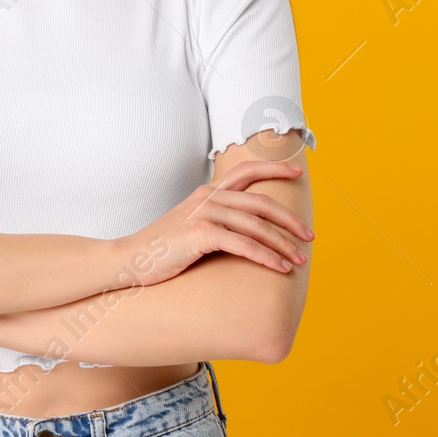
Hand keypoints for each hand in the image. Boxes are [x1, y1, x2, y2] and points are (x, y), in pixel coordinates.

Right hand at [123, 160, 312, 283]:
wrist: (128, 259)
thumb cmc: (161, 250)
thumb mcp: (189, 226)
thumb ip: (213, 221)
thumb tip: (241, 230)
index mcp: (207, 193)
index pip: (246, 172)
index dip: (274, 169)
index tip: (296, 172)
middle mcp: (208, 198)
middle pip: (261, 202)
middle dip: (290, 219)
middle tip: (309, 237)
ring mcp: (204, 214)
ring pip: (256, 225)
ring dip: (282, 244)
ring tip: (299, 260)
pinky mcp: (200, 234)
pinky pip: (243, 244)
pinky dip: (265, 256)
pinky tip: (278, 267)